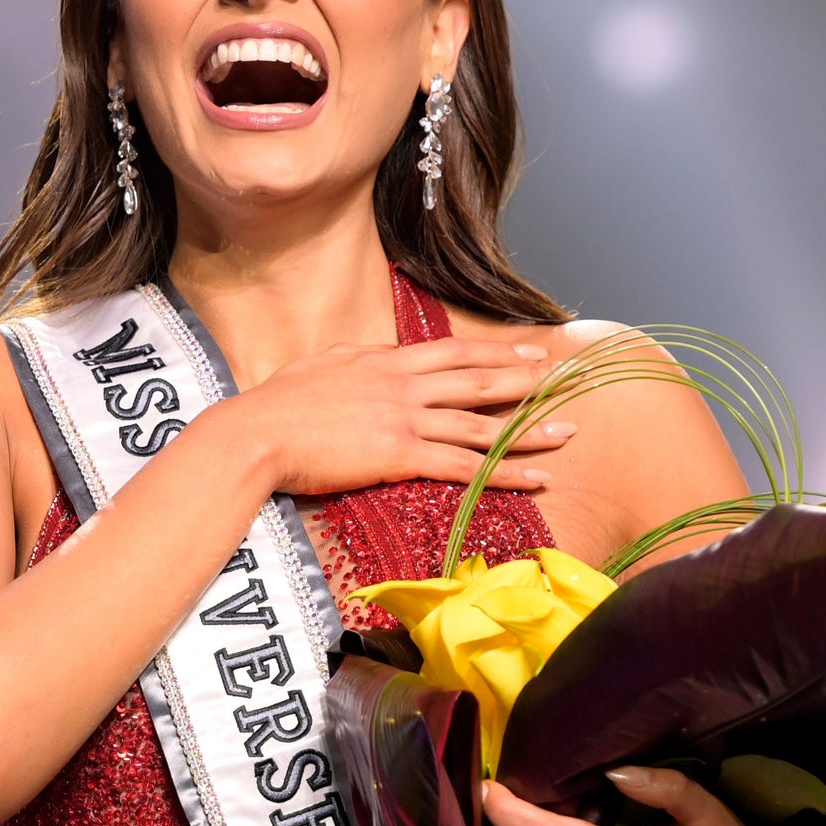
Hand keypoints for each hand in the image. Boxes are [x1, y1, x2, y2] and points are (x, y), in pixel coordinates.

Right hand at [207, 336, 572, 496]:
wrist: (257, 432)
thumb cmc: (275, 405)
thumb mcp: (318, 368)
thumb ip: (351, 362)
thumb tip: (365, 359)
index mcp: (385, 361)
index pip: (454, 351)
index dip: (495, 350)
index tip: (527, 348)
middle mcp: (405, 384)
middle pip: (480, 379)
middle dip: (528, 379)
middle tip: (566, 381)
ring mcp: (407, 419)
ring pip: (483, 422)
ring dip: (531, 428)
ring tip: (568, 432)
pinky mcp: (402, 455)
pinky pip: (467, 465)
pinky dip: (506, 472)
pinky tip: (535, 477)